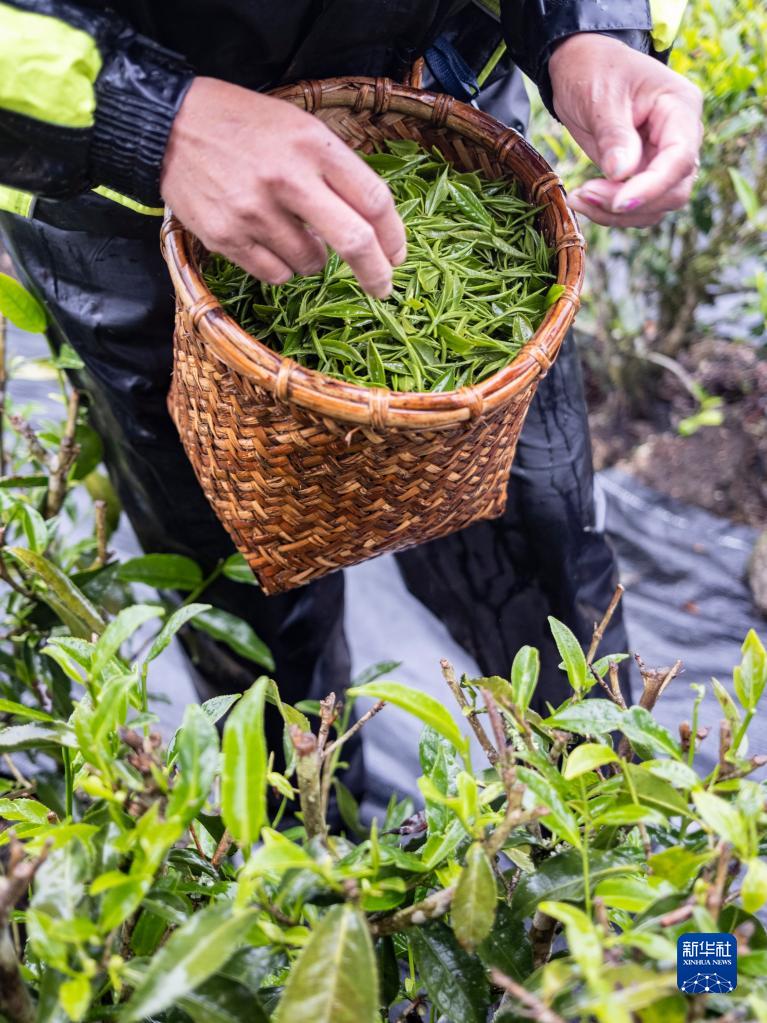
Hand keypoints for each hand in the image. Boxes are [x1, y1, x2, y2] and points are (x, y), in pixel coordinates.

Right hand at [161, 78, 405, 296]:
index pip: (373, 199)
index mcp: (313, 145)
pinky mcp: (227, 237)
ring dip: (313, 260)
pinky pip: (275, 274)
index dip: (393, 235)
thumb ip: (333, 169)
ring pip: (310, 264)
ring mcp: (255, 212)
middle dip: (375, 272)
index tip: (397, 255)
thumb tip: (369, 224)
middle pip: (354, 241)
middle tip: (383, 287)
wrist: (168, 125)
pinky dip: (281, 268)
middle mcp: (288, 179)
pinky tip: (267, 241)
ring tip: (293, 234)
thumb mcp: (297, 126)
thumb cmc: (242, 125)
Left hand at [548, 34, 702, 226]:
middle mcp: (681, 136)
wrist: (581, 67)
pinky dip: (611, 211)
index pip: (680, 158)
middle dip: (631, 203)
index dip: (652, 186)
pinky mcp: (643, 173)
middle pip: (674, 190)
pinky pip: (637, 205)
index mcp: (680, 107)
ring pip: (656, 206)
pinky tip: (584, 199)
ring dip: (618, 213)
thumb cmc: (595, 70)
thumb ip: (614, 136)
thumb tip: (621, 173)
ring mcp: (663, 157)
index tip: (617, 202)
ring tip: (578, 197)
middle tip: (585, 194)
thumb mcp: (602, 98)